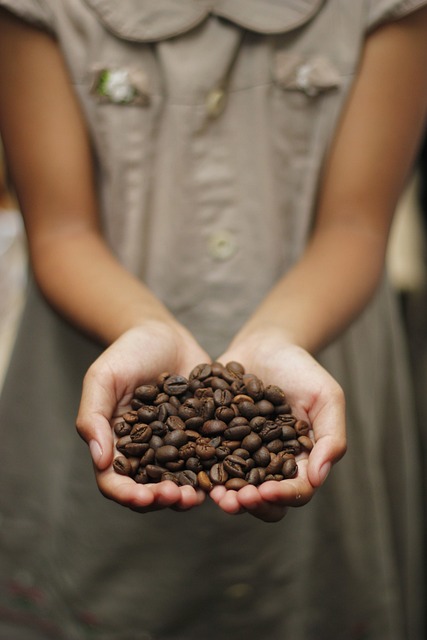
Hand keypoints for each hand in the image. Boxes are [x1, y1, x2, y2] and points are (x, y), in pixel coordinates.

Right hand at [76, 321, 209, 512]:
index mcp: (116, 446)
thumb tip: (100, 459)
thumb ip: (94, 415)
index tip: (143, 498)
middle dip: (163, 499)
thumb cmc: (126, 353)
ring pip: (182, 482)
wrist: (162, 334)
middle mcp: (146, 453)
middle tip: (178, 497)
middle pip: (151, 490)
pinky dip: (216, 472)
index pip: (116, 482)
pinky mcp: (202, 436)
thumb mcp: (103, 378)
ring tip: (201, 495)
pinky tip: (227, 475)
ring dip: (190, 494)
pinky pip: (210, 460)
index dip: (127, 495)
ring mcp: (176, 447)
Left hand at [210, 332, 345, 521]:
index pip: (296, 490)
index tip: (267, 492)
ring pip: (232, 486)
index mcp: (299, 461)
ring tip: (214, 495)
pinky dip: (200, 468)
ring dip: (224, 495)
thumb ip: (331, 436)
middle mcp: (268, 464)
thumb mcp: (326, 397)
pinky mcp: (215, 440)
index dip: (283, 496)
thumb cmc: (301, 370)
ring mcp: (240, 454)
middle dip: (249, 504)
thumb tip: (318, 477)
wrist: (266, 344)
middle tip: (235, 500)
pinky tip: (191, 466)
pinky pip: (206, 460)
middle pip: (262, 498)